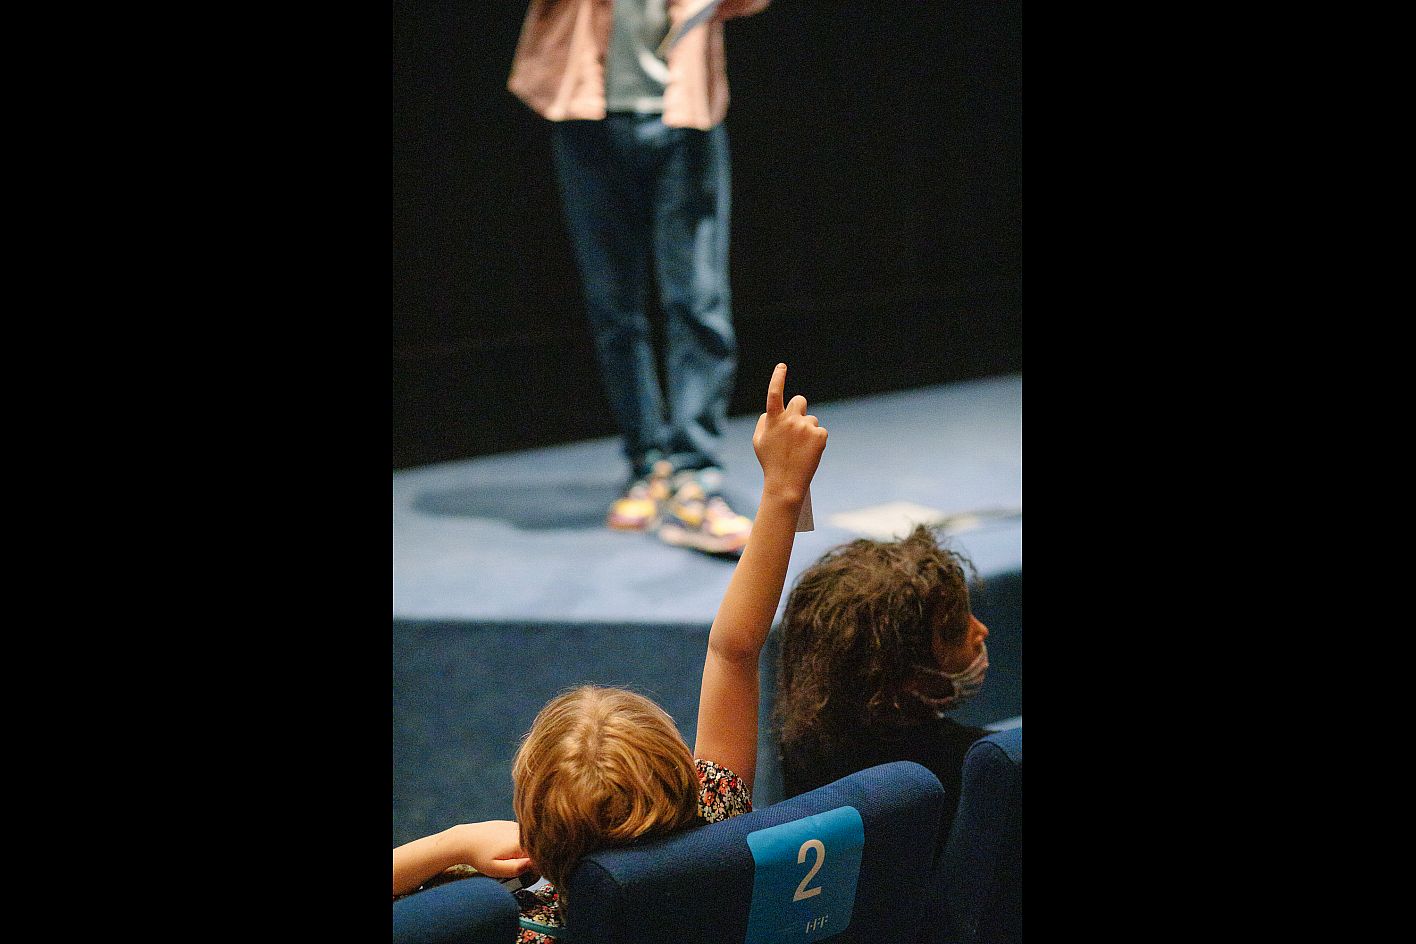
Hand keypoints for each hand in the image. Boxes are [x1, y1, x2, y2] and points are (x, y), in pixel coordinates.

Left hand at [455, 820, 534, 878]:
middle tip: (512, 863)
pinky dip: (518, 842)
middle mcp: (520, 831)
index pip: (539, 854)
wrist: (465, 839)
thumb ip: (517, 869)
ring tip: (506, 855)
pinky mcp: (511, 823)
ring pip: (528, 841)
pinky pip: (521, 835)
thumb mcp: (496, 869)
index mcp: (519, 843)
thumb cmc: (479, 857)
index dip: (536, 864)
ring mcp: (516, 825)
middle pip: (535, 846)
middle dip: (529, 857)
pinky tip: (504, 847)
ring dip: (524, 849)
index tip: (527, 870)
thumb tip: (535, 864)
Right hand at [752, 363, 827, 501]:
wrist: (786, 483)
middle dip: (799, 408)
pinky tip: (809, 453)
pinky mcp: (820, 436)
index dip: (778, 378)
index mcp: (773, 420)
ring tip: (800, 449)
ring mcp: (806, 427)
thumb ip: (763, 422)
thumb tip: (770, 411)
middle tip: (797, 424)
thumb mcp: (758, 441)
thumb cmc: (770, 462)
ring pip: (811, 419)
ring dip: (807, 429)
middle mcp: (790, 420)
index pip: (775, 393)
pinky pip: (820, 431)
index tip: (782, 366)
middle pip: (800, 400)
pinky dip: (816, 440)